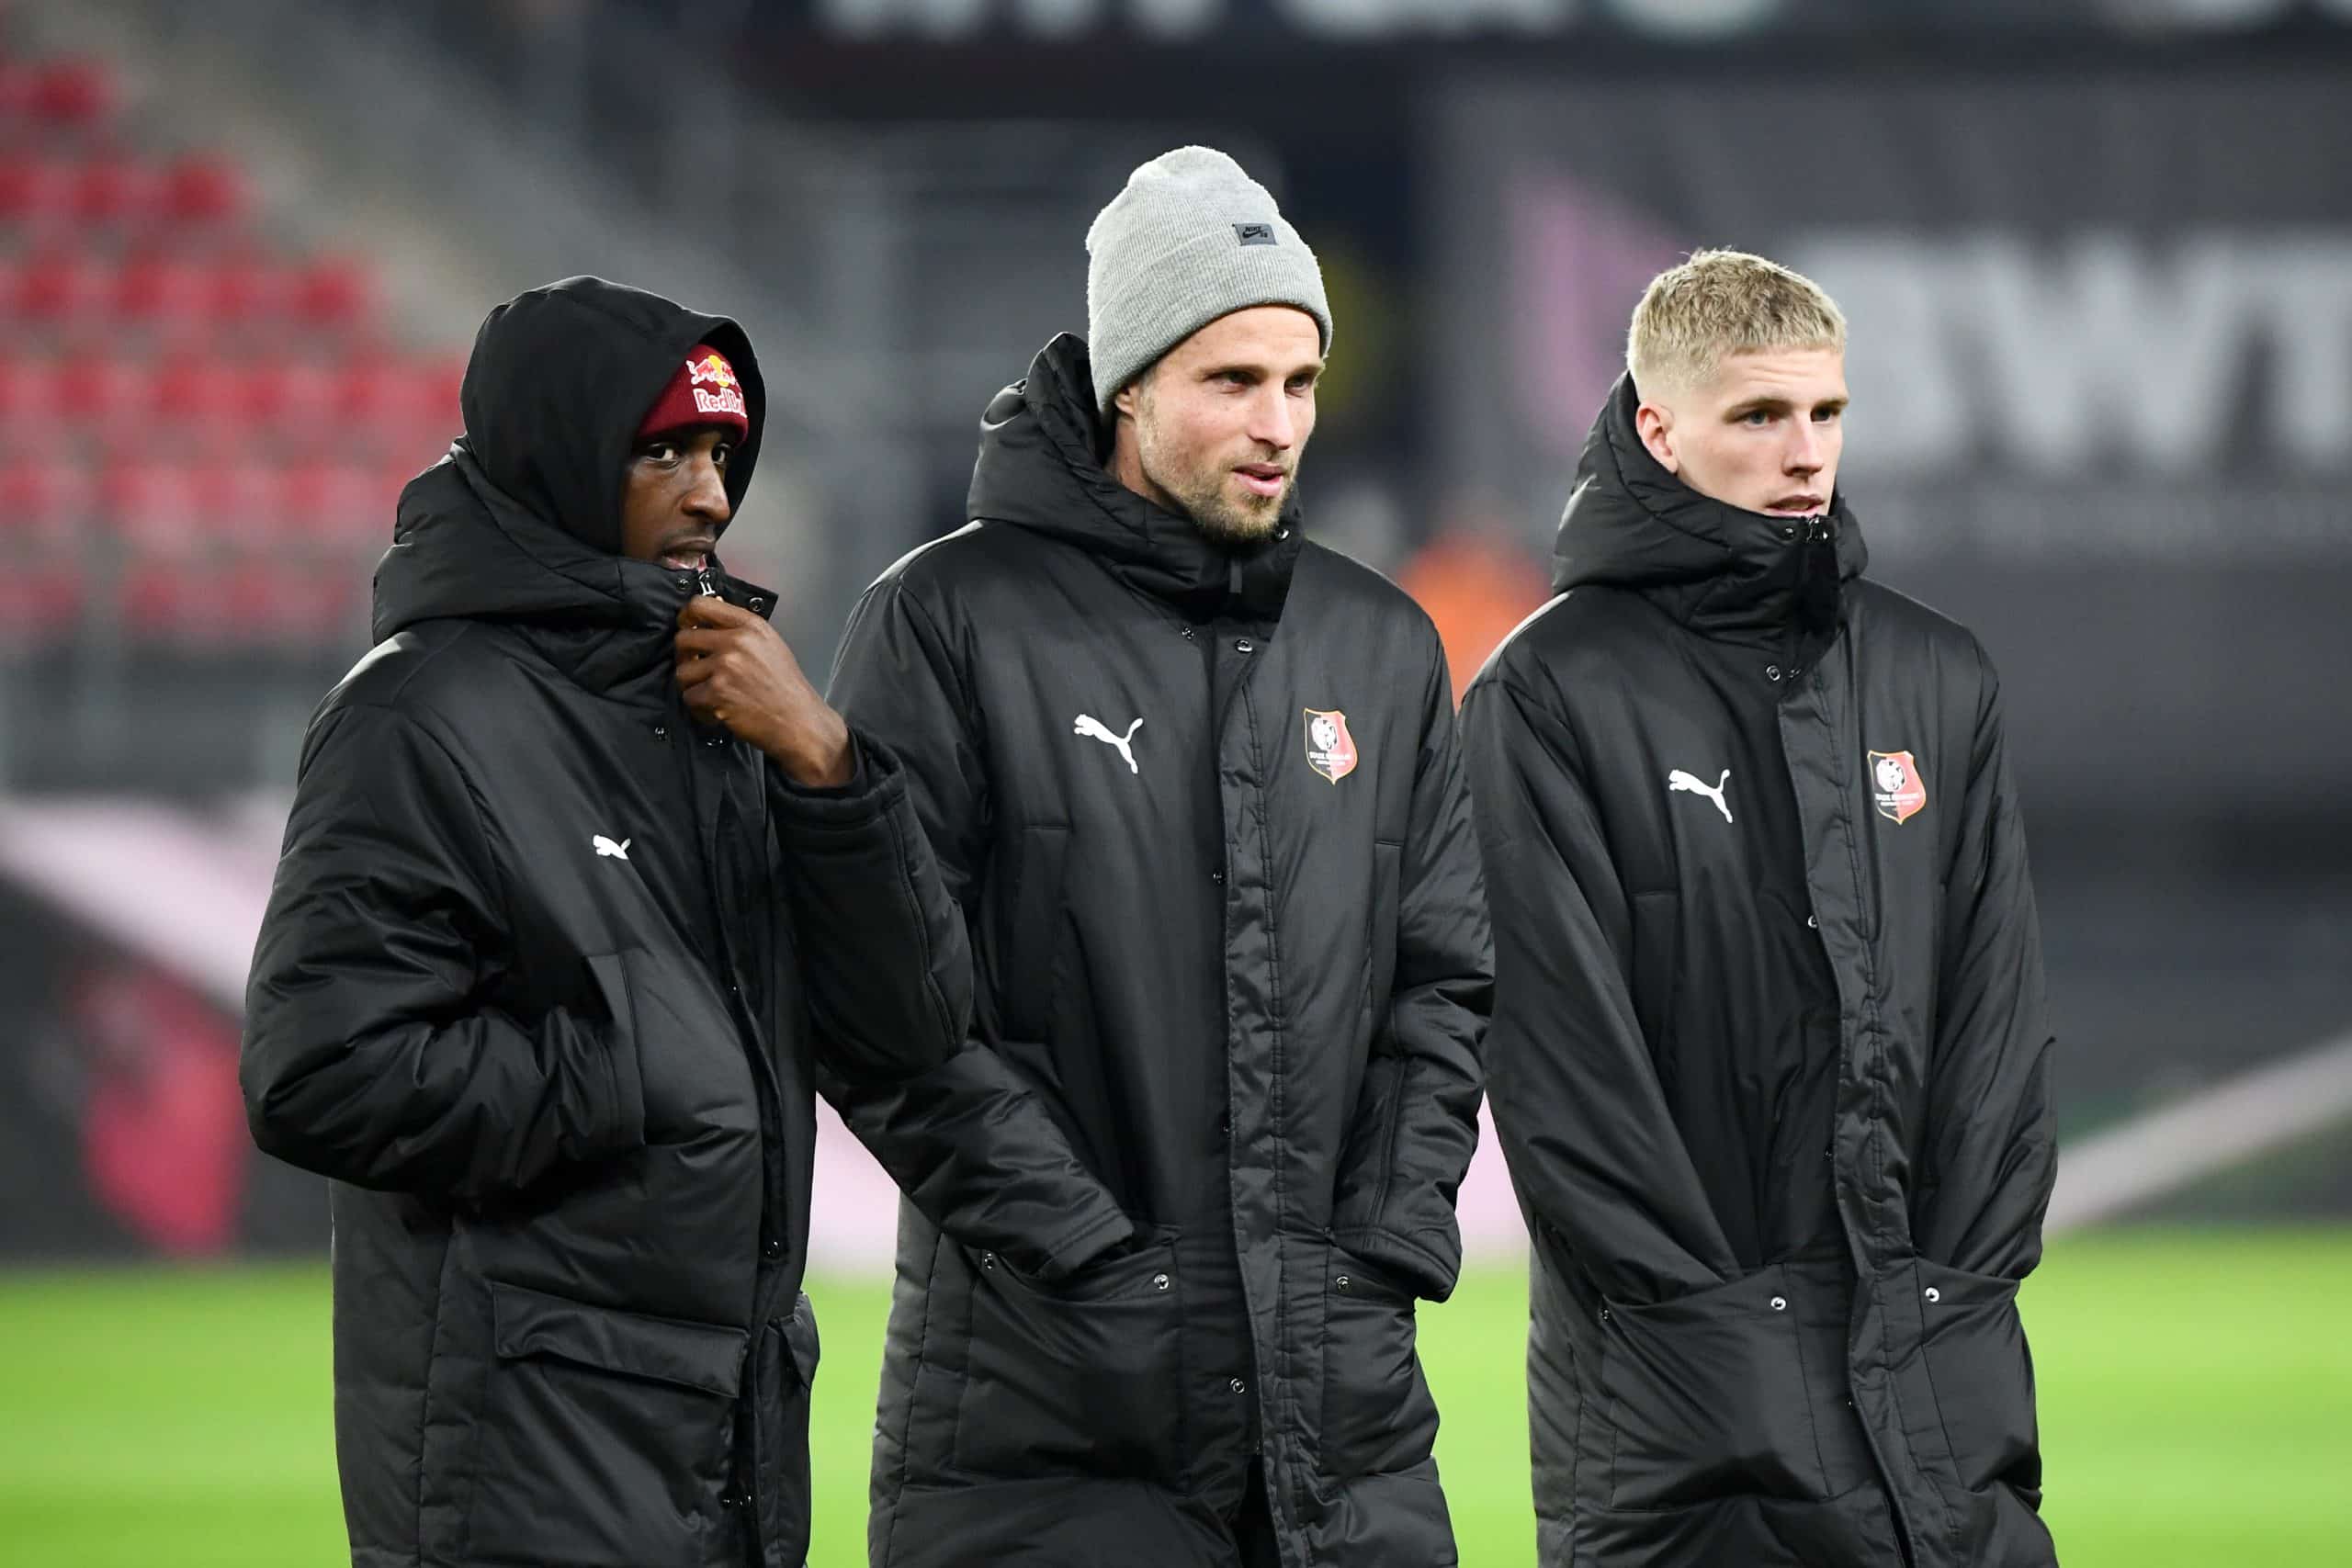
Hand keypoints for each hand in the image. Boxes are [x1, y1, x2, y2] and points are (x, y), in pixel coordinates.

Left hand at [674, 598, 852, 786]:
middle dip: (685, 657)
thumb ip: (740, 629)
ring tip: (712, 694)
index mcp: (750, 626)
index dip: (686, 617)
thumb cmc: (785, 687)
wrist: (798, 721)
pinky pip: (689, 697)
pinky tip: (718, 710)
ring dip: (693, 686)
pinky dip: (700, 708)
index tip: (686, 627)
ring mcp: (725, 667)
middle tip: (696, 668)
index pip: (700, 605)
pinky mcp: (717, 693)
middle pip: (683, 639)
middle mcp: (736, 642)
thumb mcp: (769, 644)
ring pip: (682, 672)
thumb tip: (707, 615)